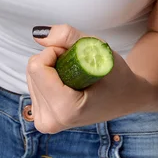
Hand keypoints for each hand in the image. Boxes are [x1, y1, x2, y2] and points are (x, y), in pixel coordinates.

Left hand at [26, 24, 153, 133]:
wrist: (125, 98)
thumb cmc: (115, 75)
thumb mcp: (98, 49)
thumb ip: (67, 37)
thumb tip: (38, 34)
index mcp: (65, 109)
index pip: (38, 66)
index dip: (56, 51)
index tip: (75, 56)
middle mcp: (50, 121)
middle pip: (32, 70)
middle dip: (53, 59)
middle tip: (78, 67)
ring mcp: (45, 122)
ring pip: (31, 75)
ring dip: (51, 67)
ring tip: (76, 76)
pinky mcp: (42, 119)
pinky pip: (34, 83)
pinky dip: (48, 76)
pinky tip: (67, 84)